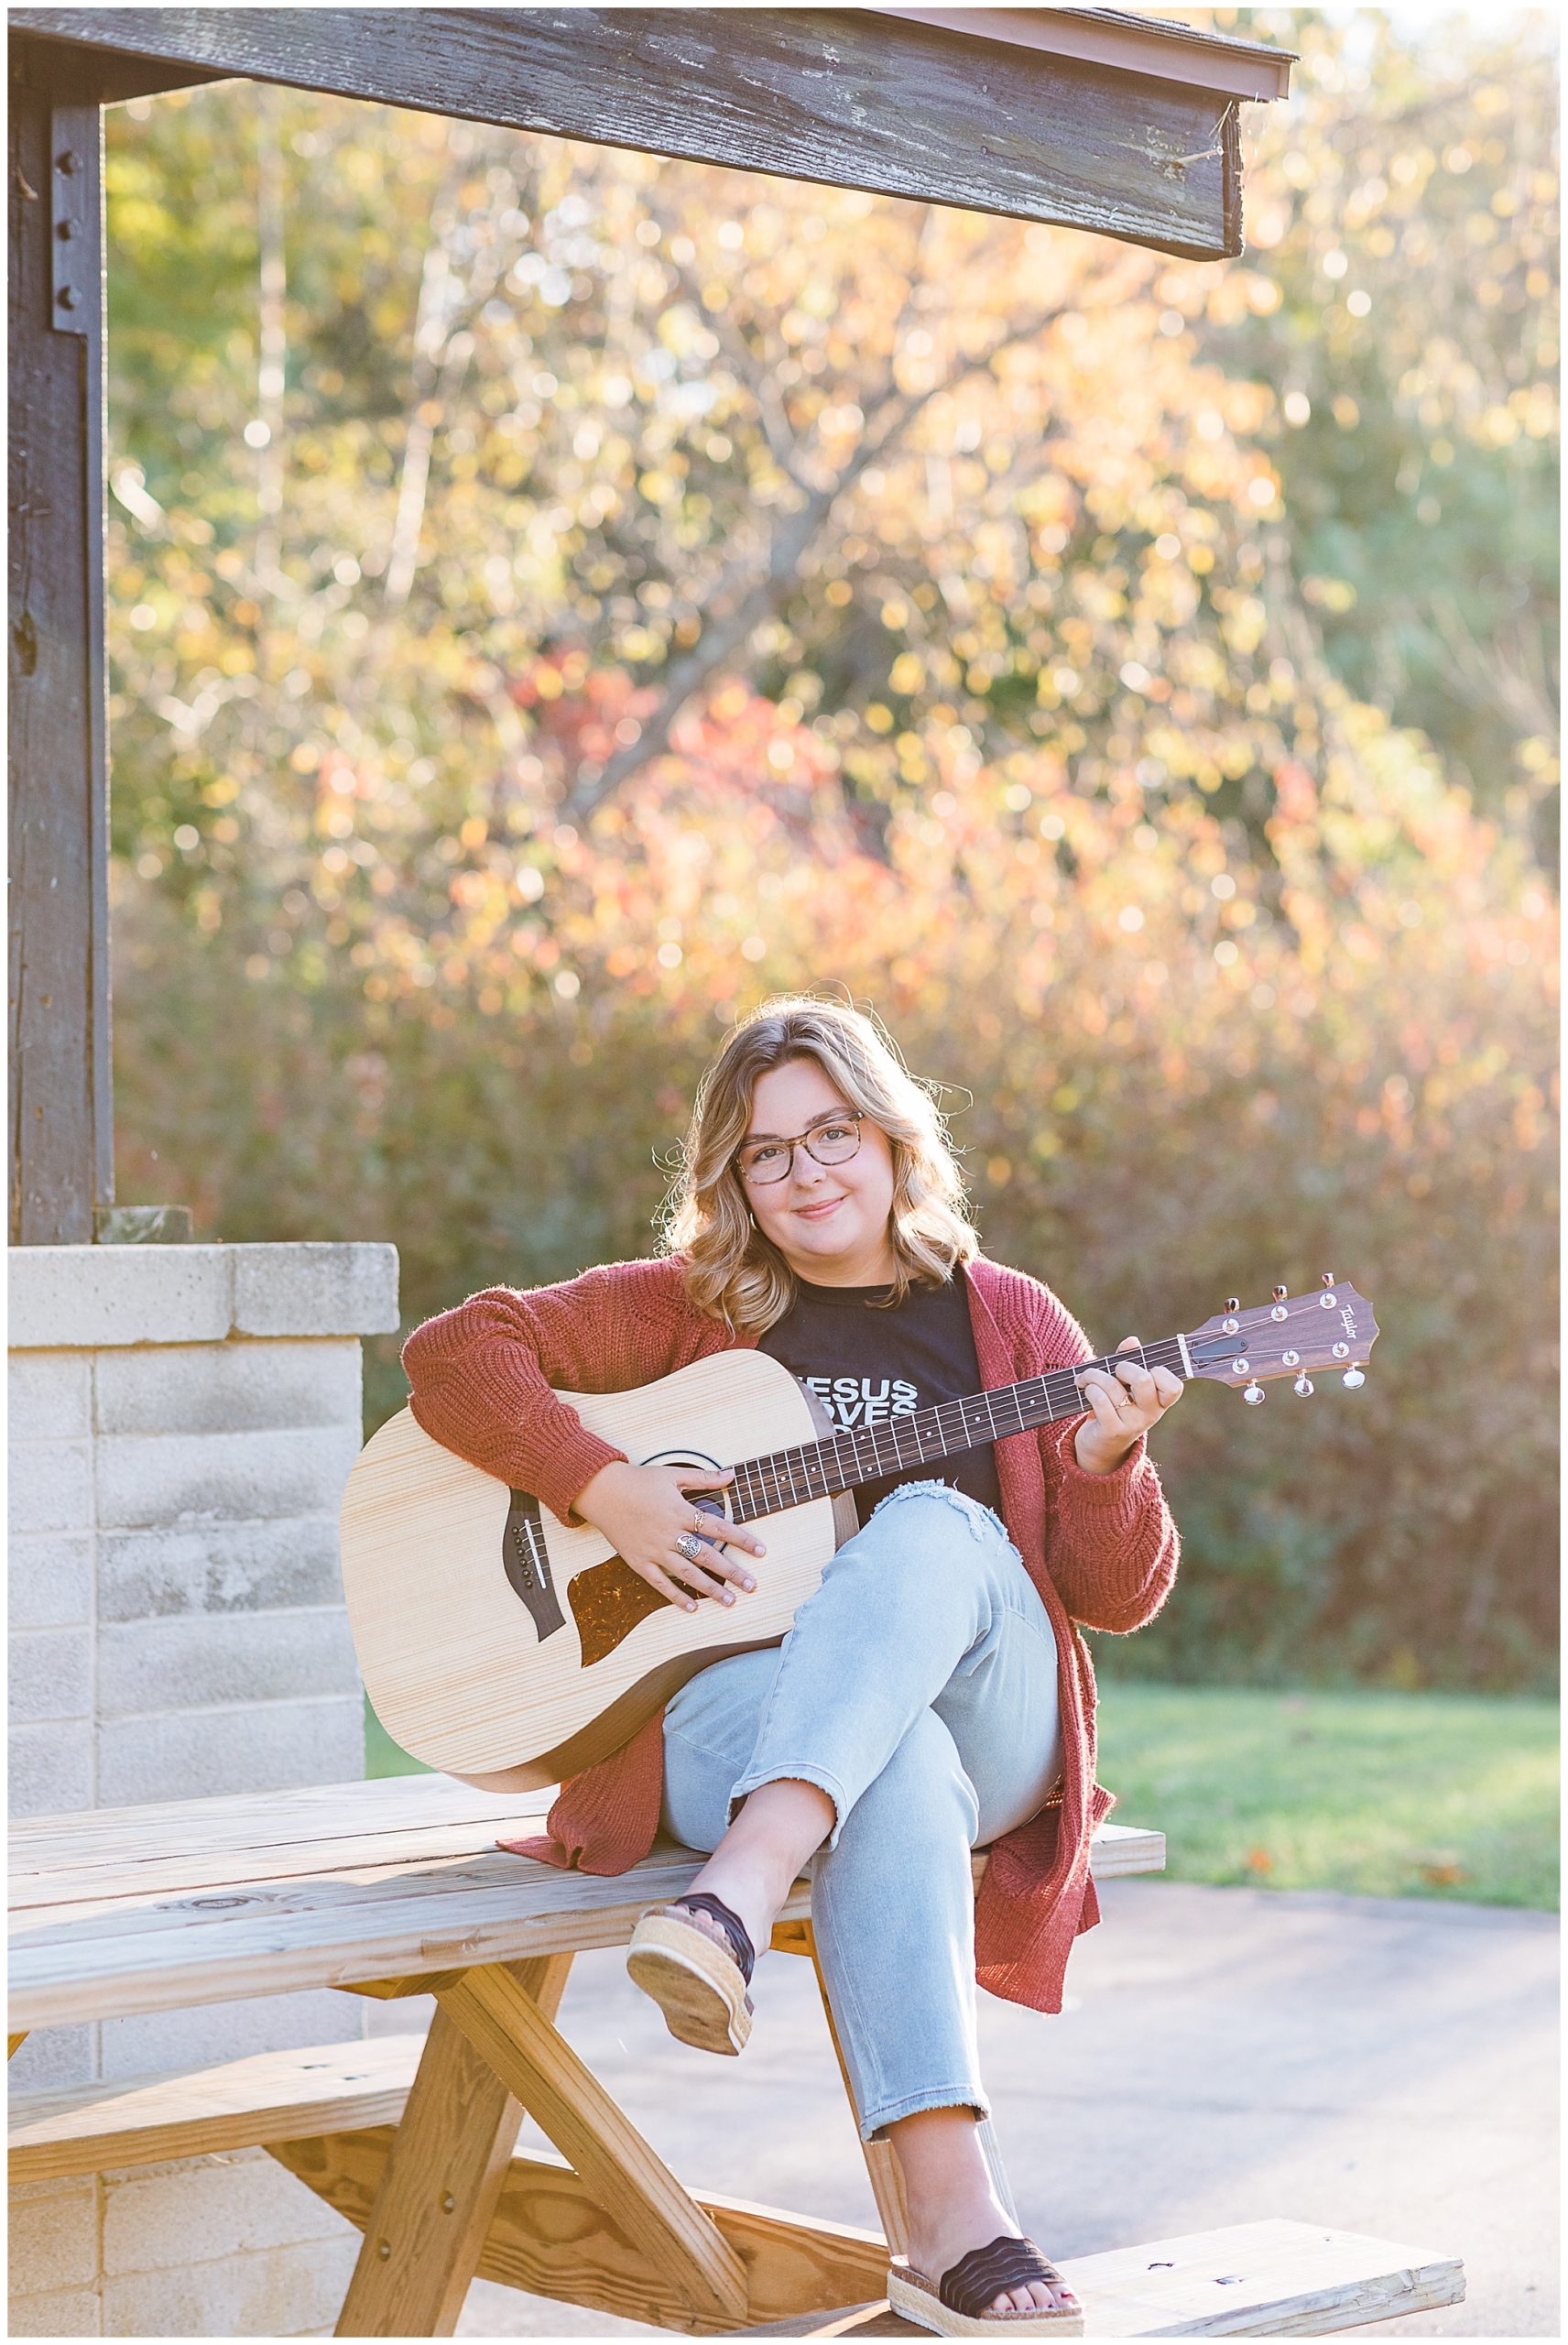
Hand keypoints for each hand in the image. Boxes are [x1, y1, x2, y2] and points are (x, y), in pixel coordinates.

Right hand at [573, 1460, 766, 1613]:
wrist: (601, 1491)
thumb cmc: (638, 1481)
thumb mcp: (673, 1475)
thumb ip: (704, 1478)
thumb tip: (732, 1474)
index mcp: (680, 1511)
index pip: (719, 1528)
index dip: (742, 1539)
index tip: (761, 1551)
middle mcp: (669, 1533)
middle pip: (707, 1556)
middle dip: (731, 1572)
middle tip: (752, 1585)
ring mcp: (653, 1550)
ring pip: (687, 1574)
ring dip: (710, 1589)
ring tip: (730, 1601)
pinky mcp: (638, 1561)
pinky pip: (659, 1583)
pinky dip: (675, 1596)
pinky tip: (692, 1607)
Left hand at [1073, 1336, 1181, 1475]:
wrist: (1101, 1446)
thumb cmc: (1116, 1407)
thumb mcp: (1126, 1386)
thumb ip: (1131, 1361)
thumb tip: (1132, 1341)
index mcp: (1159, 1402)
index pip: (1174, 1386)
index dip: (1159, 1372)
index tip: (1144, 1369)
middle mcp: (1150, 1414)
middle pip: (1143, 1379)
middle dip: (1123, 1367)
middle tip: (1114, 1371)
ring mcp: (1132, 1424)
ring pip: (1112, 1386)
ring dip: (1094, 1375)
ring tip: (1086, 1378)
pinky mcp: (1112, 1431)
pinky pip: (1100, 1400)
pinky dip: (1089, 1389)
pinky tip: (1084, 1389)